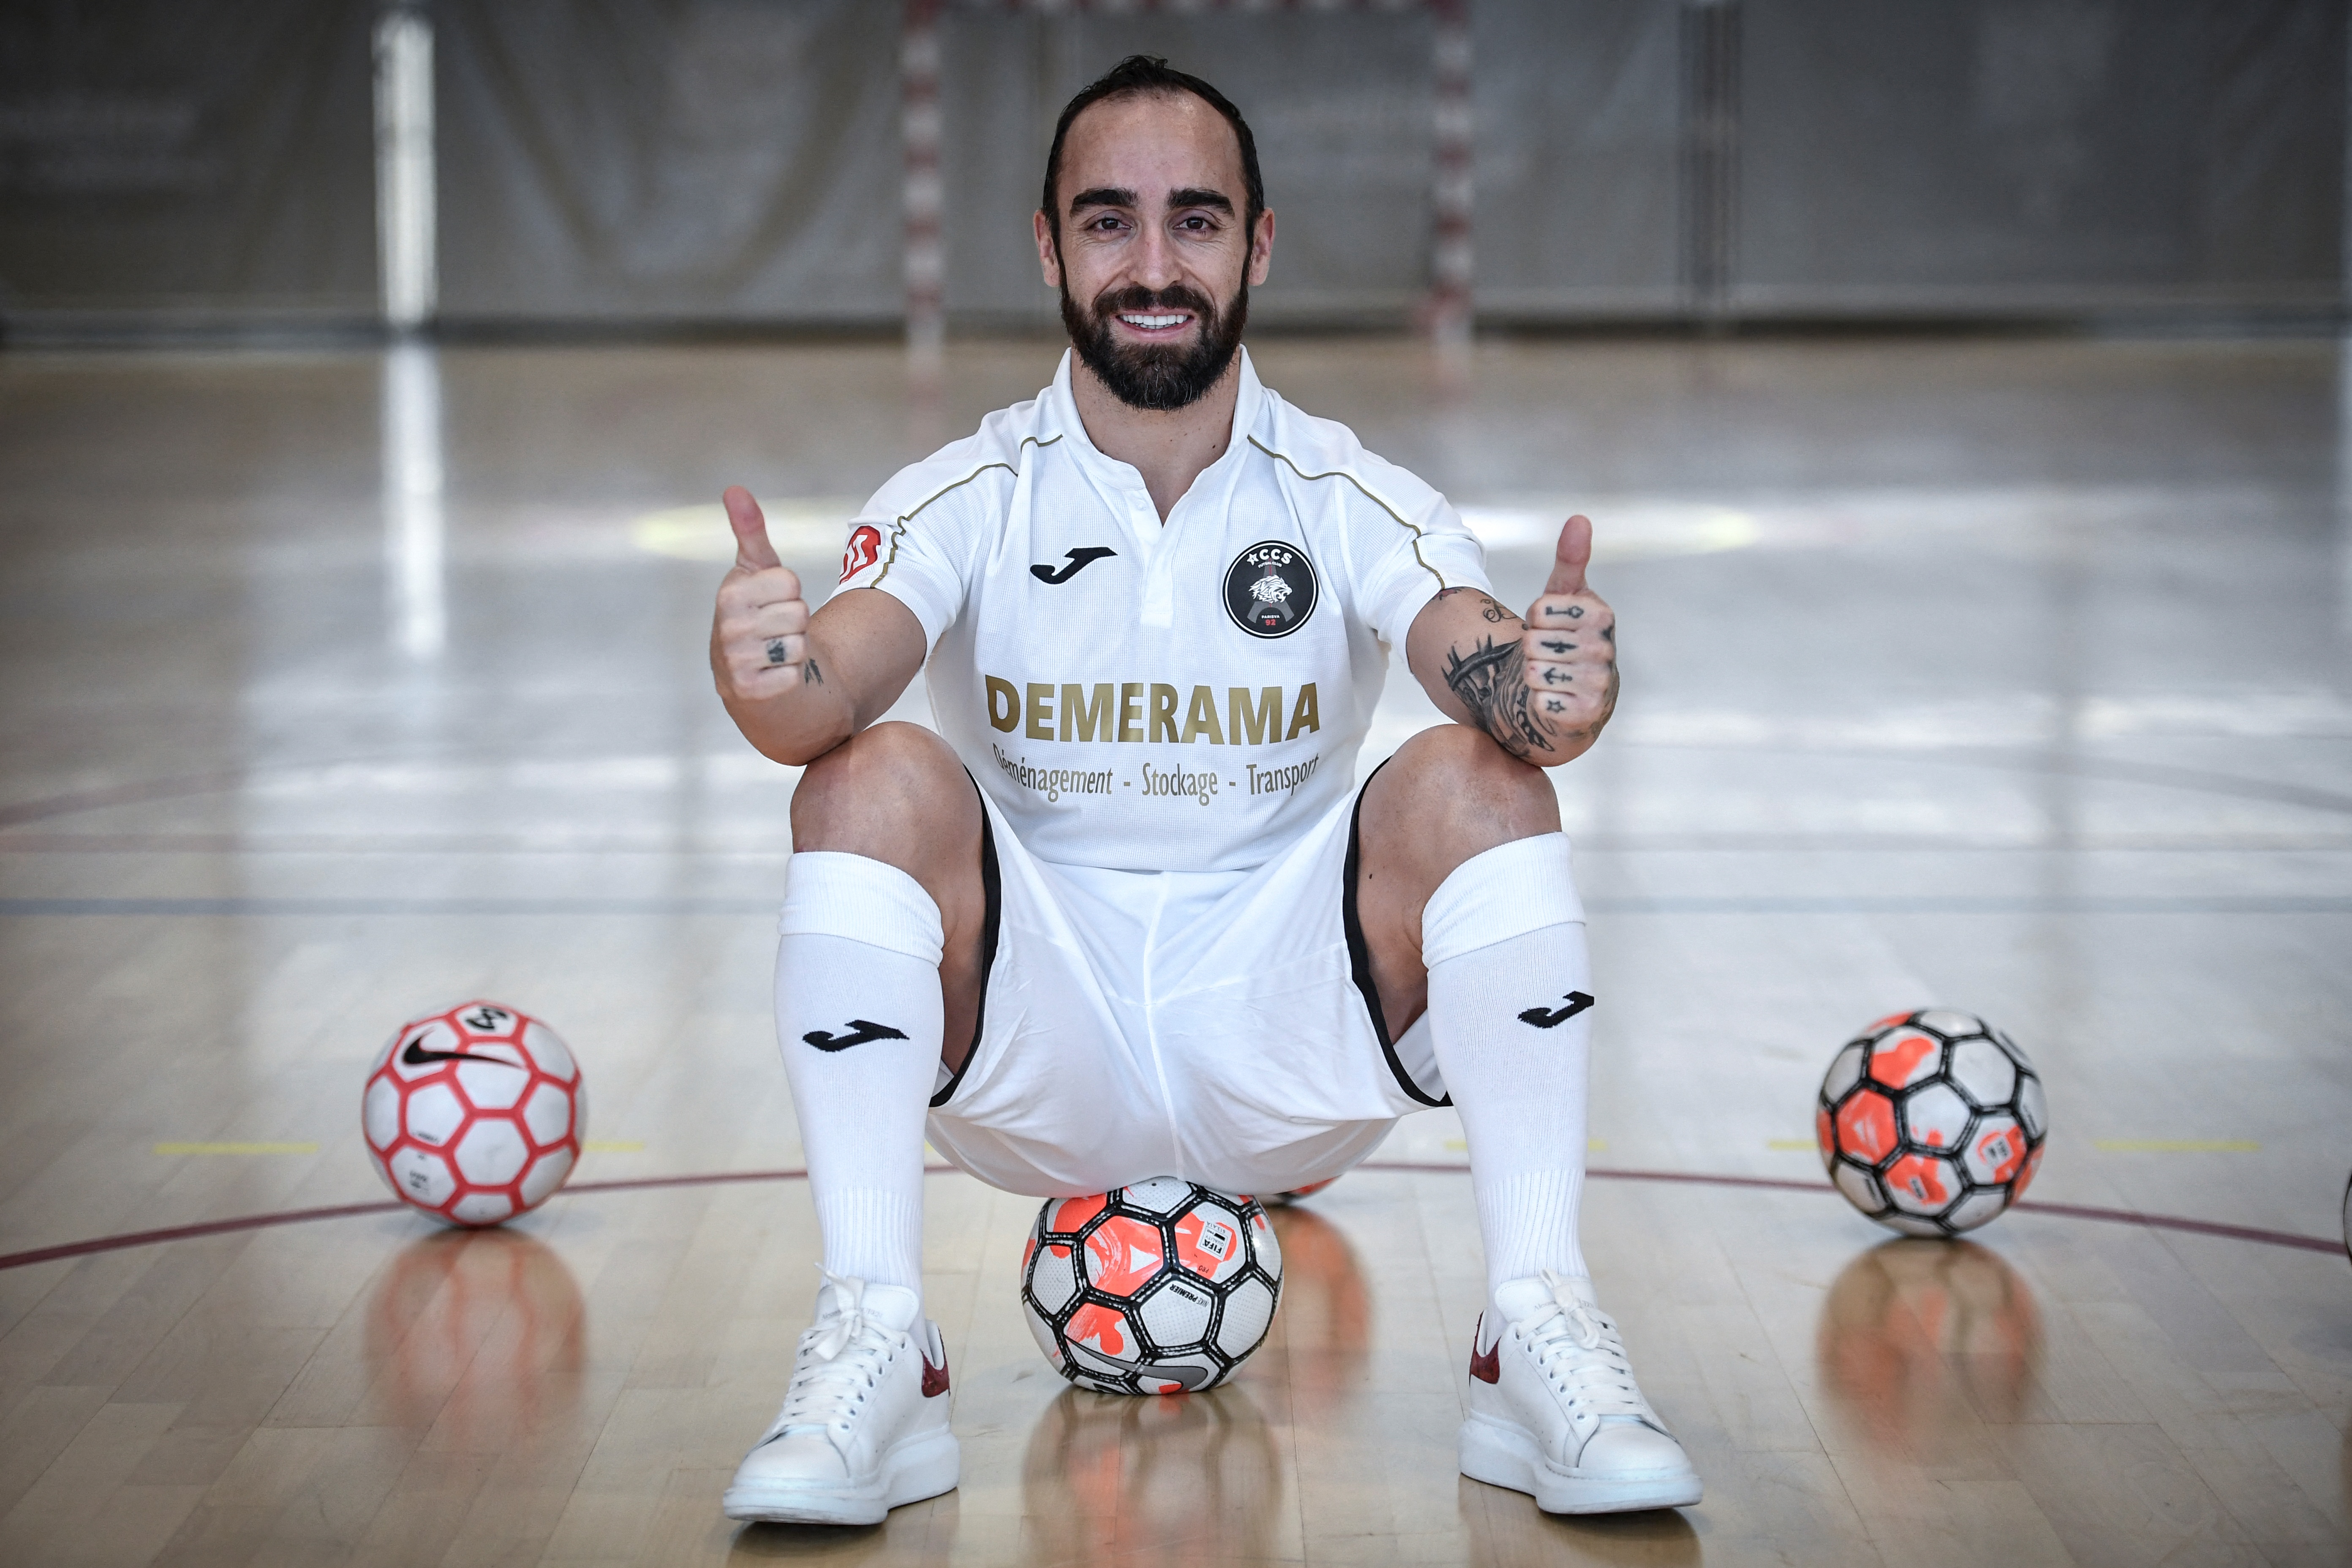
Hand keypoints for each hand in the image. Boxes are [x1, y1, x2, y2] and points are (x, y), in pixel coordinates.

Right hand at [711, 486, 813, 698]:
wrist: (750, 675)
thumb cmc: (758, 616)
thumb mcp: (756, 572)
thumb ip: (750, 531)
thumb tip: (734, 488)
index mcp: (729, 593)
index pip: (790, 582)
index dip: (790, 592)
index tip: (772, 602)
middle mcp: (727, 627)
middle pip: (799, 612)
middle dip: (795, 622)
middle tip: (776, 629)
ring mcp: (735, 660)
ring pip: (799, 644)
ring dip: (795, 649)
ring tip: (775, 650)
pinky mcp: (749, 691)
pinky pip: (794, 675)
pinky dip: (791, 676)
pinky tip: (774, 675)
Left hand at [1519, 514, 1616, 741]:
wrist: (1574, 695)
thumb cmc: (1566, 639)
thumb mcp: (1565, 598)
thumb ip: (1570, 559)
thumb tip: (1579, 518)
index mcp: (1600, 614)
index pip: (1539, 610)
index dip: (1534, 621)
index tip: (1549, 628)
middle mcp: (1605, 647)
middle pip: (1533, 642)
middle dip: (1532, 649)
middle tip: (1549, 655)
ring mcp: (1598, 681)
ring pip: (1534, 671)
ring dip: (1533, 675)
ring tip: (1551, 674)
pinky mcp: (1587, 712)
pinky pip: (1541, 700)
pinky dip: (1538, 699)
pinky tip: (1553, 698)